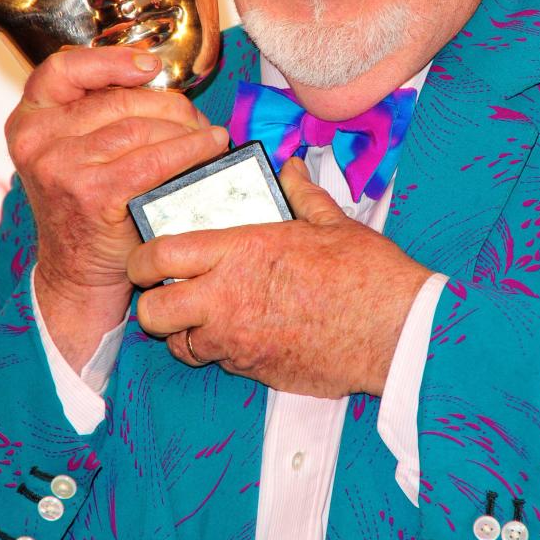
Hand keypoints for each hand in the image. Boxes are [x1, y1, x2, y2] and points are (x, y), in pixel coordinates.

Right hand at [5, 47, 227, 367]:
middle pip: (118, 100)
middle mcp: (36, 140)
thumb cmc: (88, 210)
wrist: (79, 275)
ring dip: (185, 129)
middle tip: (197, 120)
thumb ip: (94, 115)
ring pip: (140, 127)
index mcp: (27, 121)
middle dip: (168, 106)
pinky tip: (211, 149)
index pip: (63, 70)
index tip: (150, 66)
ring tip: (209, 137)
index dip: (111, 60)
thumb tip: (156, 78)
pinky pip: (154, 159)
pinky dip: (190, 151)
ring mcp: (60, 166)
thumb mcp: (72, 153)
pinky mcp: (92, 193)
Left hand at [128, 157, 429, 396]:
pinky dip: (219, 352)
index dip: (142, 258)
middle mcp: (228, 297)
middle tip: (170, 293)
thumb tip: (291, 170)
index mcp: (242, 250)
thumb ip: (300, 195)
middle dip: (153, 303)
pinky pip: (217, 363)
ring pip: (179, 344)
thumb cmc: (368, 276)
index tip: (146, 259)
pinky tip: (242, 335)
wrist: (397, 332)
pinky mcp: (254, 370)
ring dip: (185, 331)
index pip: (162, 253)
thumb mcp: (332, 223)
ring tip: (206, 317)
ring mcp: (238, 340)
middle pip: (153, 310)